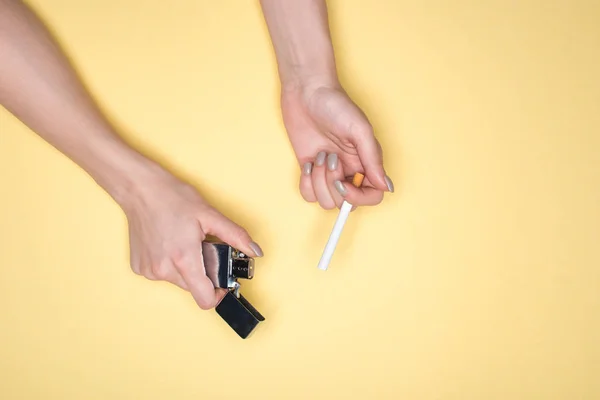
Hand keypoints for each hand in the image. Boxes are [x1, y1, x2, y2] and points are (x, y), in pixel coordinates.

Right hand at [119, 168, 262, 309]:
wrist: (140, 189)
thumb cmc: (172, 198)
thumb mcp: (210, 215)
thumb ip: (236, 236)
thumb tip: (255, 251)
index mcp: (184, 259)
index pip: (205, 298)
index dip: (218, 294)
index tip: (222, 282)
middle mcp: (163, 269)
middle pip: (193, 287)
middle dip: (202, 273)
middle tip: (201, 248)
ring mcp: (149, 270)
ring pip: (178, 281)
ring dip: (185, 268)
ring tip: (183, 242)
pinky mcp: (138, 267)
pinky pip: (162, 274)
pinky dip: (169, 263)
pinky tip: (167, 243)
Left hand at [281, 82, 393, 209]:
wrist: (306, 91)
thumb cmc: (336, 104)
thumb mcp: (359, 129)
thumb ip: (373, 160)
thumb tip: (386, 187)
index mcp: (365, 162)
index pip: (372, 196)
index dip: (358, 198)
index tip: (344, 184)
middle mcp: (348, 170)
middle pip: (345, 203)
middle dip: (333, 185)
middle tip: (329, 158)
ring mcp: (328, 172)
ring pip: (326, 201)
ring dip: (319, 181)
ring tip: (319, 156)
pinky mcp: (309, 170)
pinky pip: (308, 194)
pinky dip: (306, 183)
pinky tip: (308, 163)